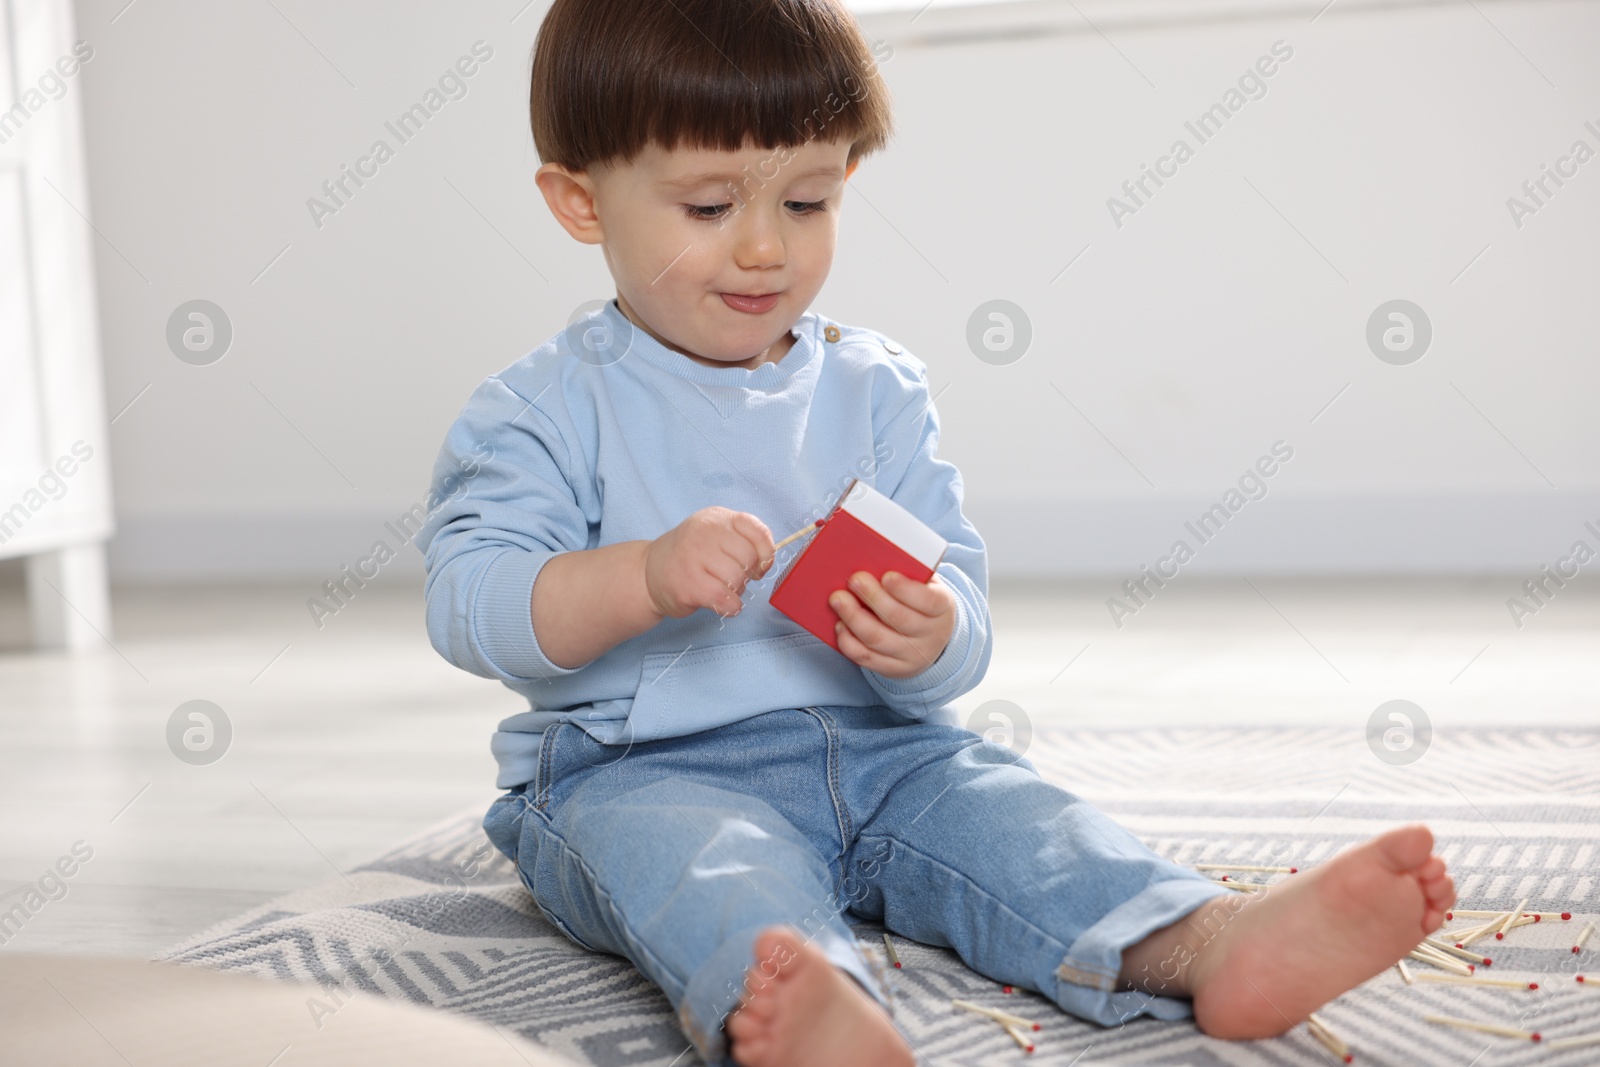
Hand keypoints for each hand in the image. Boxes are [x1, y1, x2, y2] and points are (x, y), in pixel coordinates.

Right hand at [644, 507, 774, 619]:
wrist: (648, 573)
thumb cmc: (690, 557)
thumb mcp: (716, 537)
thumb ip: (744, 542)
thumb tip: (767, 562)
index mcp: (716, 518)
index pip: (757, 530)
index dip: (765, 552)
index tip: (758, 564)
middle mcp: (703, 532)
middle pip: (749, 558)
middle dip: (748, 574)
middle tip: (732, 578)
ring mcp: (692, 556)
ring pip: (737, 579)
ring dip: (736, 591)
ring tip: (722, 588)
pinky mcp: (687, 583)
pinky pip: (725, 598)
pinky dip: (730, 607)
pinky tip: (722, 604)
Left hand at [829, 570, 956, 678]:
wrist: (931, 638)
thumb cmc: (920, 600)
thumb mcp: (925, 584)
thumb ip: (908, 573)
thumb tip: (872, 558)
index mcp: (942, 607)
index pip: (928, 600)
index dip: (906, 589)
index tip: (886, 576)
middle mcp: (931, 635)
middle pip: (899, 618)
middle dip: (873, 597)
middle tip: (853, 579)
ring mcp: (912, 655)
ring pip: (878, 639)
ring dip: (854, 618)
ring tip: (838, 599)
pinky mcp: (893, 669)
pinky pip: (866, 658)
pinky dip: (849, 642)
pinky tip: (840, 625)